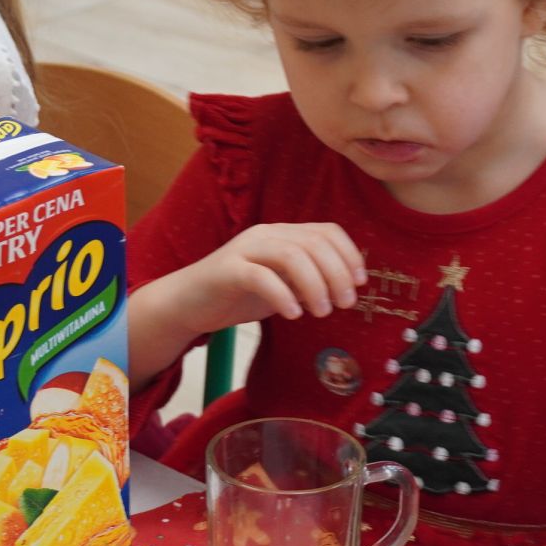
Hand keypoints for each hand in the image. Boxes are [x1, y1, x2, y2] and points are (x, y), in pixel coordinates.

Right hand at [128, 222, 364, 381]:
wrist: (187, 303)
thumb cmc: (237, 294)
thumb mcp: (281, 285)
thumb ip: (307, 281)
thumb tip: (344, 289)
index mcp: (281, 234)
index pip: (326, 231)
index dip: (349, 254)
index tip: (359, 283)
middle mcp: (264, 235)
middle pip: (313, 243)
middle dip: (337, 274)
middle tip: (344, 304)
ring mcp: (244, 249)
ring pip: (291, 255)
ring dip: (315, 285)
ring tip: (322, 312)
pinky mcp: (226, 270)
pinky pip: (261, 277)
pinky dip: (283, 295)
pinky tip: (292, 314)